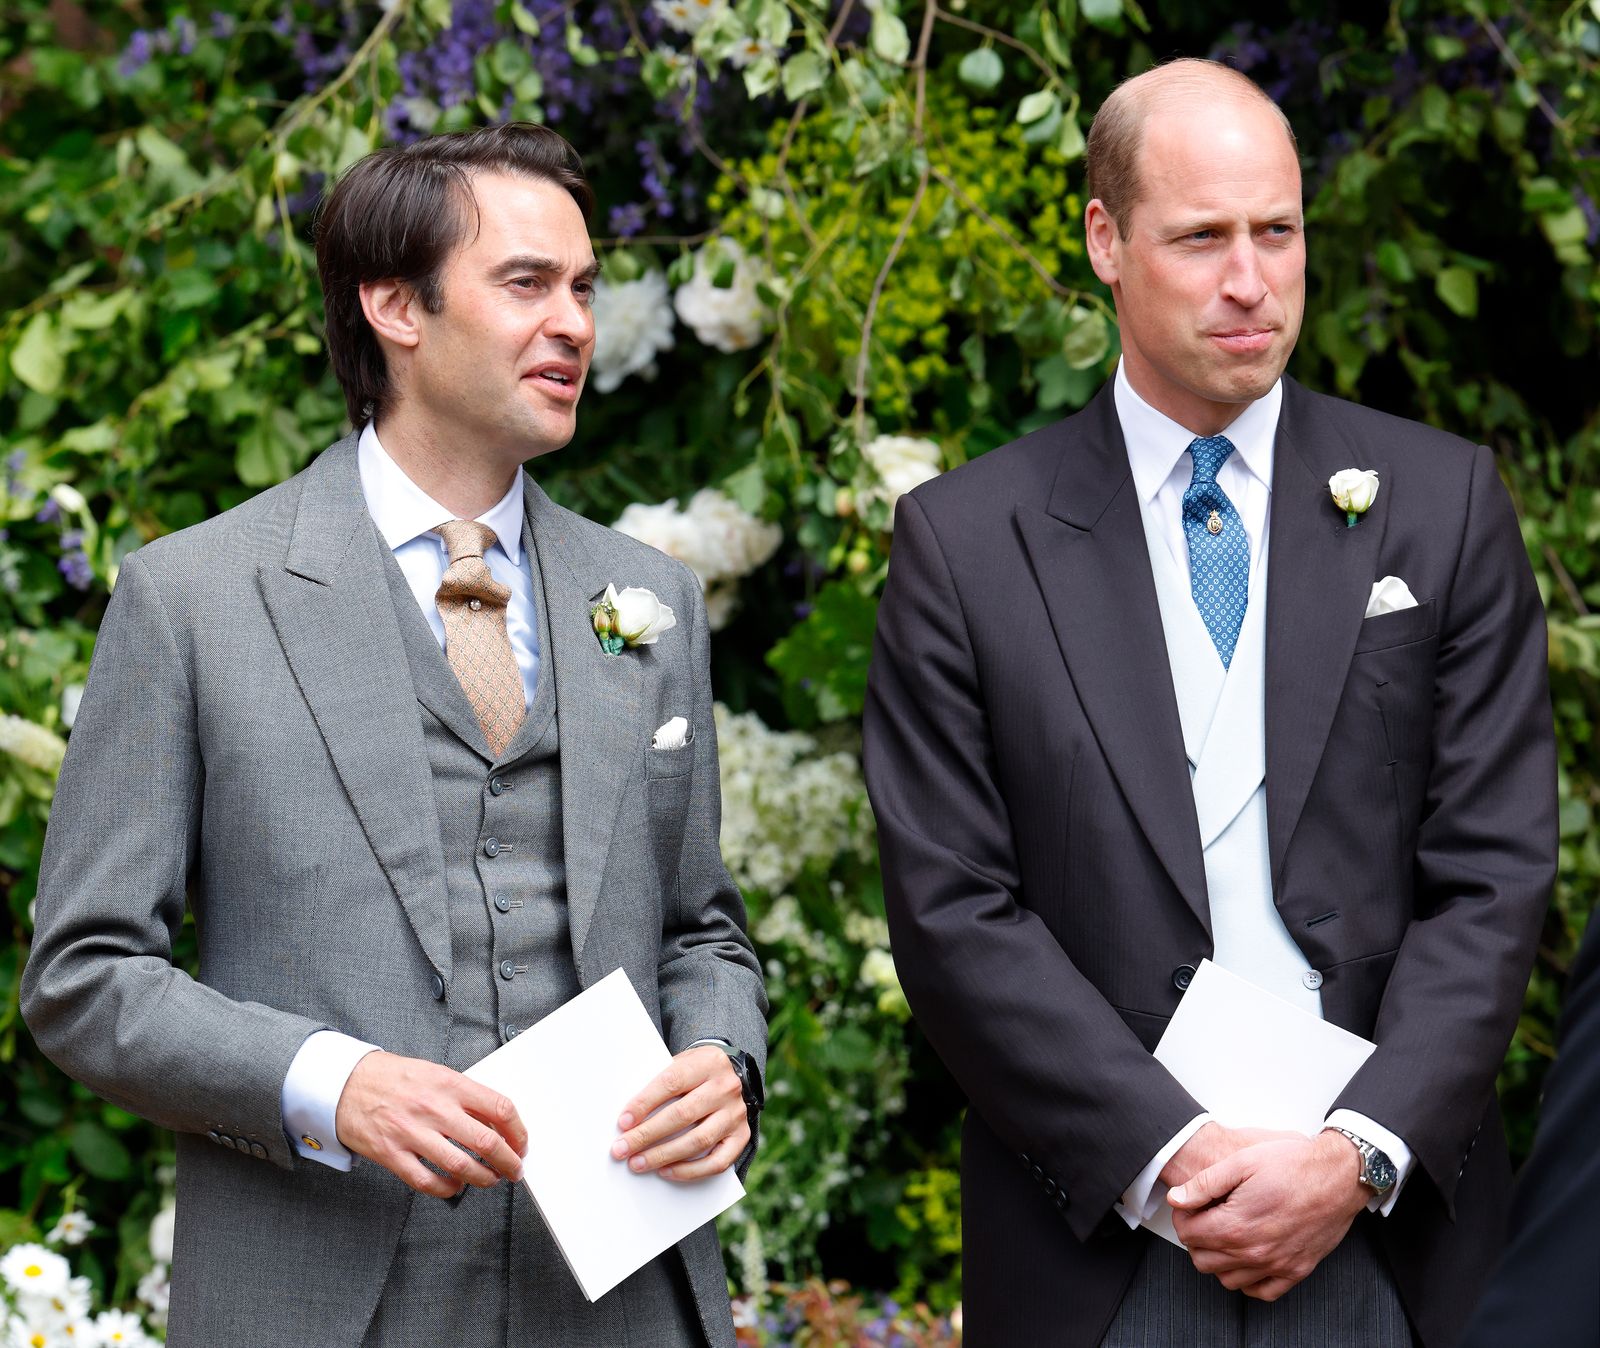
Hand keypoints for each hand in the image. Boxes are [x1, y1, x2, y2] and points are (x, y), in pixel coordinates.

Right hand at [334, 1051, 526, 1198]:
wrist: (347, 1084)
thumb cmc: (394, 1078)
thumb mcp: (436, 1074)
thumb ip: (465, 1096)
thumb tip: (496, 1122)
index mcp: (450, 1084)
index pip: (500, 1108)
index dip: (518, 1132)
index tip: (521, 1144)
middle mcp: (434, 1108)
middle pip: (486, 1142)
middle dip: (508, 1162)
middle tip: (514, 1170)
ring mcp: (412, 1132)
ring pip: (461, 1166)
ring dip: (483, 1178)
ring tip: (489, 1179)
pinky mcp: (392, 1154)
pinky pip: (427, 1181)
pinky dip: (448, 1189)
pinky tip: (455, 1186)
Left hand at [610, 1045, 748, 1181]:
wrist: (733, 1075)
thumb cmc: (696, 1072)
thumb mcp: (681, 1063)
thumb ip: (660, 1082)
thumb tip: (629, 1118)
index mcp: (708, 1062)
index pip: (672, 1082)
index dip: (645, 1103)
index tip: (623, 1122)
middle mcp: (726, 1087)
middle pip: (683, 1115)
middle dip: (647, 1134)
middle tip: (622, 1149)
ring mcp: (736, 1113)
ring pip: (698, 1140)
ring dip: (663, 1155)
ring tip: (638, 1163)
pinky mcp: (742, 1136)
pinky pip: (717, 1162)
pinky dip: (690, 1171)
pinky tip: (666, 1171)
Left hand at [1168, 1131, 1367, 1300]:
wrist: (1338, 1176)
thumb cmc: (1293, 1164)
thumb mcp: (1241, 1161)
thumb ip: (1204, 1183)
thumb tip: (1177, 1198)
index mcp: (1236, 1225)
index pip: (1188, 1234)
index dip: (1183, 1217)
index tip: (1190, 1206)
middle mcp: (1254, 1252)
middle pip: (1203, 1260)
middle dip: (1197, 1239)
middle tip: (1205, 1218)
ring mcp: (1277, 1265)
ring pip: (1227, 1280)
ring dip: (1219, 1260)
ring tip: (1225, 1235)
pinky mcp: (1296, 1271)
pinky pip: (1261, 1292)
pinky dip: (1248, 1281)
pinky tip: (1247, 1258)